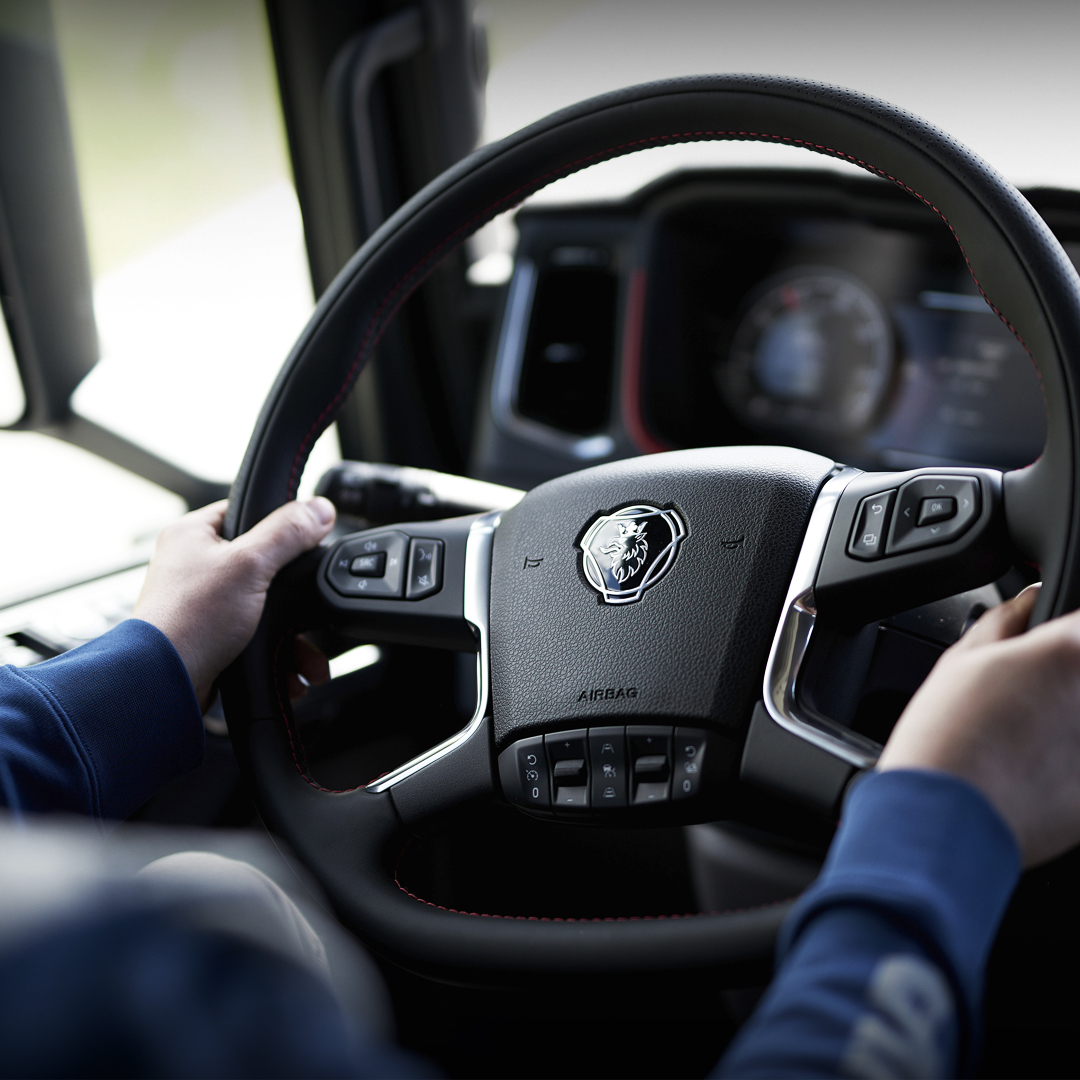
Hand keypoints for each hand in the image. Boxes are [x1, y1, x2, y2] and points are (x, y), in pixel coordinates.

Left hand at [133, 498, 335, 710]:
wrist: (166, 682)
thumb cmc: (189, 619)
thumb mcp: (250, 564)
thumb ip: (288, 533)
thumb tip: (319, 508)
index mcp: (191, 534)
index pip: (245, 512)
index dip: (280, 525)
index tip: (307, 541)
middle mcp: (193, 565)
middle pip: (262, 565)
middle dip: (293, 595)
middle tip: (307, 603)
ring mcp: (201, 602)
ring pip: (263, 606)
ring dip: (291, 634)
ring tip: (306, 654)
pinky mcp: (210, 634)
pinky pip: (255, 636)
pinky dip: (277, 653)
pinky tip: (292, 668)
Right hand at [878, 583, 1079, 865]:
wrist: (944, 819)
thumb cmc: (945, 739)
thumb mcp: (959, 660)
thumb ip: (1005, 621)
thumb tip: (1026, 602)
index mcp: (1072, 650)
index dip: (1062, 630)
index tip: (1046, 645)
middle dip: (1062, 681)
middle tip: (1029, 696)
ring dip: (1065, 720)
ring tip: (1027, 738)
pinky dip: (1067, 761)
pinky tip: (1032, 770)